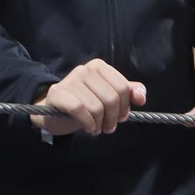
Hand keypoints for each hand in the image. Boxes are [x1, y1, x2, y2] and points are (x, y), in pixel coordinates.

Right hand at [32, 59, 146, 136]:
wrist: (53, 111)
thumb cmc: (84, 104)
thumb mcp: (107, 96)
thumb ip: (127, 93)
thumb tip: (141, 97)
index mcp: (99, 67)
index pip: (123, 87)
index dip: (125, 107)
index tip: (120, 117)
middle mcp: (85, 69)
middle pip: (112, 98)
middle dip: (113, 118)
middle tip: (107, 127)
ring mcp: (70, 80)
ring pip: (97, 106)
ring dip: (99, 124)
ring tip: (96, 127)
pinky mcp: (58, 93)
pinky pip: (80, 110)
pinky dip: (87, 123)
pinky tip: (87, 127)